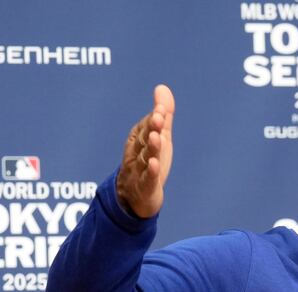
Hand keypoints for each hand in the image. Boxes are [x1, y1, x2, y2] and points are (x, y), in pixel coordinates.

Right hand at [116, 85, 174, 217]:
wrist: (136, 198)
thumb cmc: (148, 162)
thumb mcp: (158, 138)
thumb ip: (162, 115)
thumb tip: (162, 87)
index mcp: (139, 140)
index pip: (146, 127)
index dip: (154, 118)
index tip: (161, 109)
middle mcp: (137, 153)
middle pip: (143, 139)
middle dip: (150, 128)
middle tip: (158, 116)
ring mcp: (140, 171)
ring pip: (145, 158)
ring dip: (151, 148)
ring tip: (156, 137)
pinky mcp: (145, 187)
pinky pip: (147, 179)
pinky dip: (150, 172)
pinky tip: (154, 164)